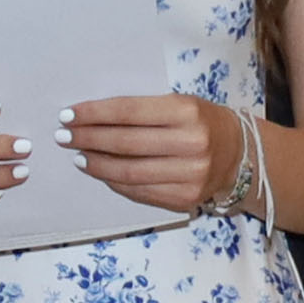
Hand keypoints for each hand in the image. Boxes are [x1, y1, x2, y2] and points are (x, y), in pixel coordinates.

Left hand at [68, 92, 243, 213]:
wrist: (239, 154)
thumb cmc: (200, 122)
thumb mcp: (179, 104)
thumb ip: (142, 111)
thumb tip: (91, 119)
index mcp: (187, 112)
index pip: (129, 113)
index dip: (94, 114)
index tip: (68, 115)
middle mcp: (191, 144)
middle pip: (125, 144)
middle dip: (88, 139)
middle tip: (64, 136)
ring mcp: (190, 175)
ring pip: (129, 172)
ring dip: (96, 164)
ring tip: (78, 156)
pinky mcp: (185, 198)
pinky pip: (139, 191)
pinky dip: (114, 182)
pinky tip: (100, 172)